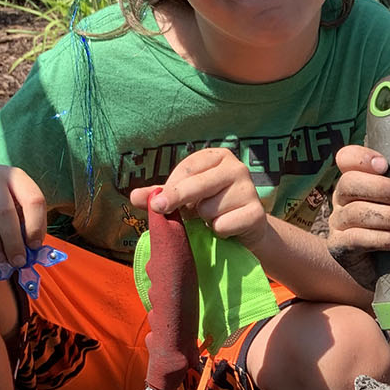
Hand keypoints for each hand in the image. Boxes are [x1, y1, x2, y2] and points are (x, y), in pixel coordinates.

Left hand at [130, 148, 267, 249]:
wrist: (245, 230)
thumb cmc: (210, 207)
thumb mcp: (183, 199)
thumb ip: (159, 195)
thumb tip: (133, 197)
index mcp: (218, 157)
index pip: (188, 168)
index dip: (170, 186)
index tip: (156, 202)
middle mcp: (237, 167)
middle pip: (197, 184)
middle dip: (175, 198)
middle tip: (160, 208)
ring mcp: (250, 189)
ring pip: (209, 209)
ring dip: (204, 220)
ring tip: (214, 218)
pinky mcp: (257, 213)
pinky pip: (223, 225)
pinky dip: (219, 232)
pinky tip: (227, 229)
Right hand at [327, 144, 389, 281]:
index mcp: (363, 178)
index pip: (347, 158)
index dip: (361, 158)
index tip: (384, 166)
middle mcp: (345, 198)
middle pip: (348, 183)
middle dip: (379, 188)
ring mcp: (340, 223)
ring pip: (354, 212)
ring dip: (387, 216)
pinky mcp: (341, 248)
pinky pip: (353, 239)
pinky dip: (380, 238)